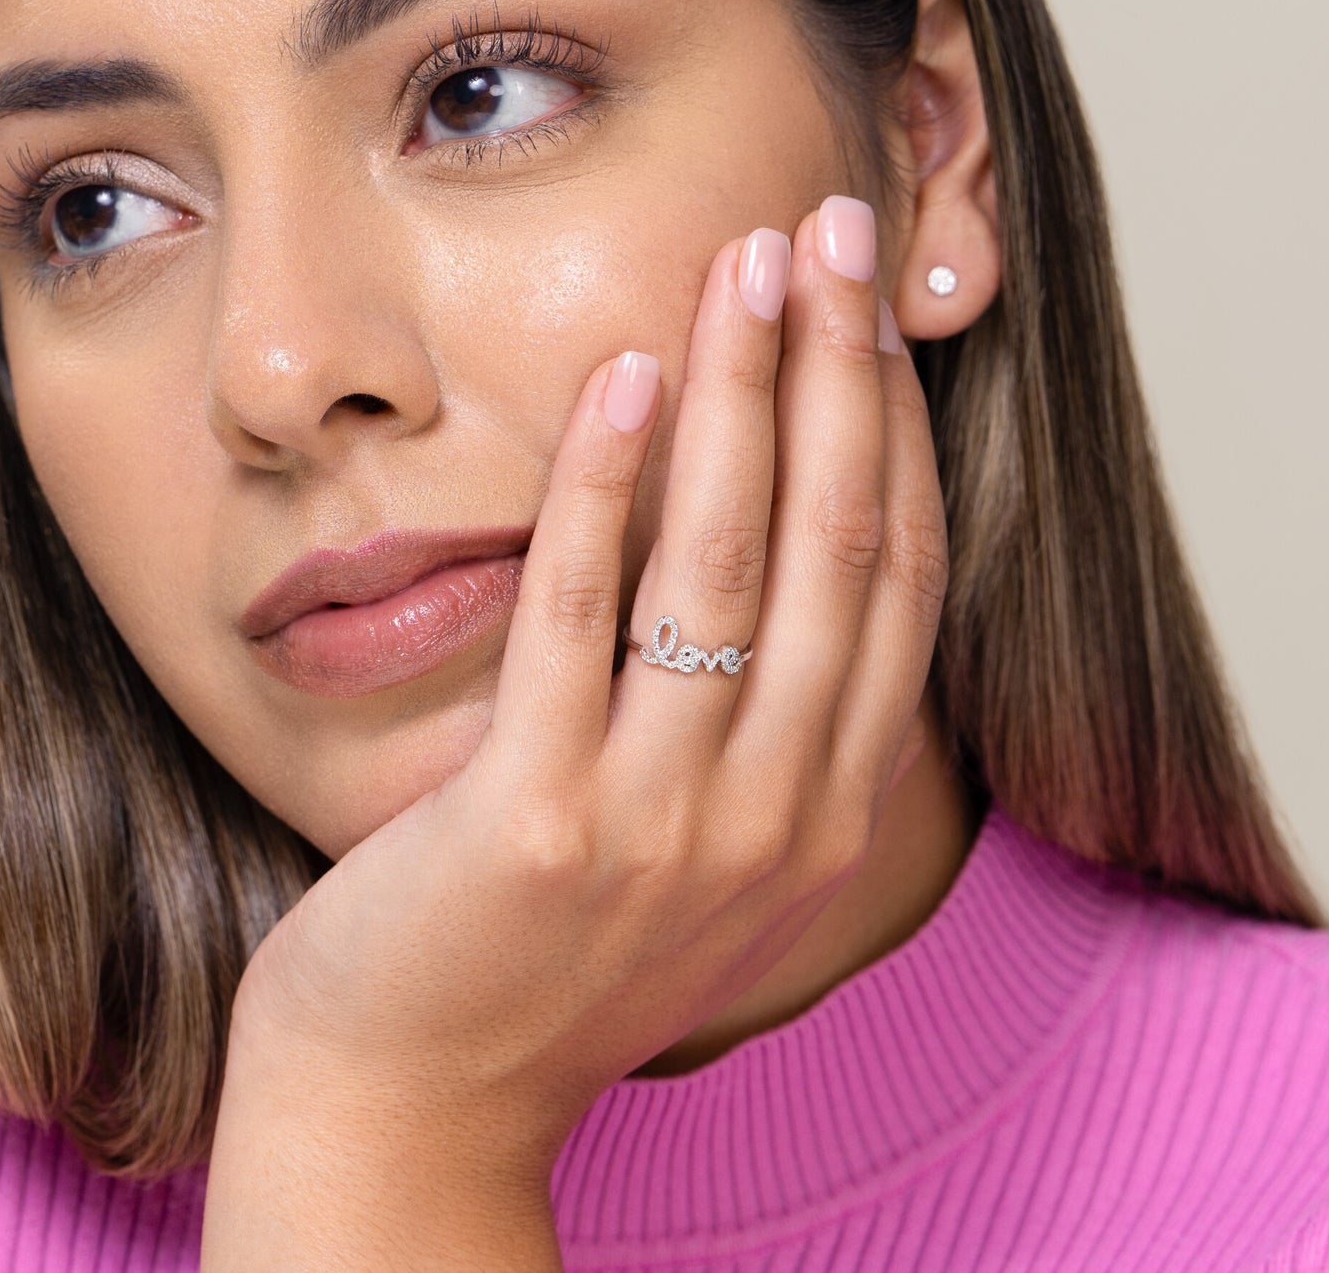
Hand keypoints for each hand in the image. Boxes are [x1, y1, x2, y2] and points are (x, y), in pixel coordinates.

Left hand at [201, 195, 948, 1268]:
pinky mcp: (540, 823)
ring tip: (745, 265)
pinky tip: (621, 376)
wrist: (426, 1095)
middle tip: (833, 232)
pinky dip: (607, 486)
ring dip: (744, 395)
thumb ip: (774, 726)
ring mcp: (667, 825)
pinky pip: (584, 621)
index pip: (902, 579)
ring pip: (729, 564)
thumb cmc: (559, 949)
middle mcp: (781, 816)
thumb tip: (798, 555)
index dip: (896, 430)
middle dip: (841, 372)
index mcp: (835, 811)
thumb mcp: (710, 849)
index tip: (877, 311)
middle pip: (840, 545)